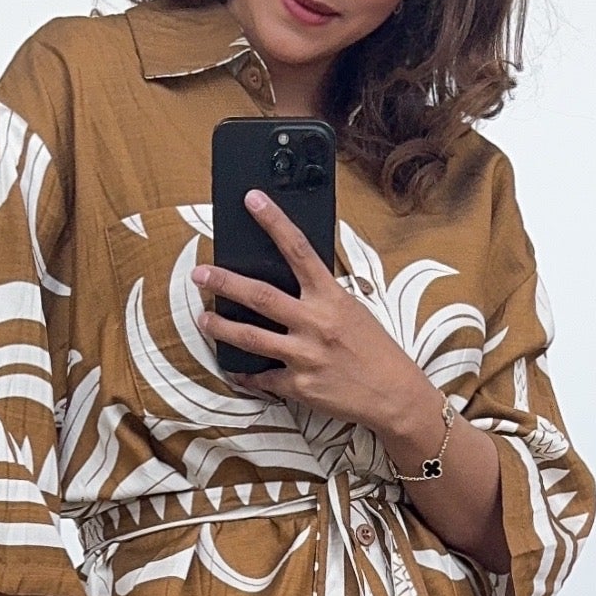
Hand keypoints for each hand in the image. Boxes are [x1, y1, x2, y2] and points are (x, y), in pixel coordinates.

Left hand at [194, 193, 445, 458]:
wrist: (395, 395)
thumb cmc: (375, 350)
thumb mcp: (353, 311)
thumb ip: (321, 296)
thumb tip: (289, 279)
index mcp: (331, 297)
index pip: (299, 249)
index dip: (274, 222)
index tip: (252, 200)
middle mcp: (316, 323)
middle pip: (261, 296)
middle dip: (225, 283)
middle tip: (200, 274)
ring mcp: (305, 356)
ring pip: (251, 338)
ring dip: (221, 327)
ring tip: (203, 319)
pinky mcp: (299, 386)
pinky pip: (263, 378)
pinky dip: (246, 374)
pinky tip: (234, 368)